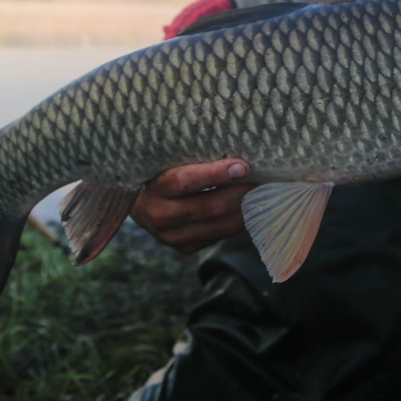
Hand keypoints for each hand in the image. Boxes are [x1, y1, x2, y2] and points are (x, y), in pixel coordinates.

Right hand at [131, 159, 255, 253]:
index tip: (242, 165)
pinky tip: (245, 206)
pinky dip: (237, 220)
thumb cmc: (159, 173)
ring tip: (259, 191)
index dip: (216, 174)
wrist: (139, 204)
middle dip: (240, 192)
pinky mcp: (184, 248)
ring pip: (221, 226)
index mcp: (154, 189)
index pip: (185, 181)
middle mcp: (160, 216)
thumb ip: (192, 156)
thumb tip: (234, 152)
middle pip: (210, 207)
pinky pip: (220, 236)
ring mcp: (172, 237)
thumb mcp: (166, 161)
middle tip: (261, 177)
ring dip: (245, 208)